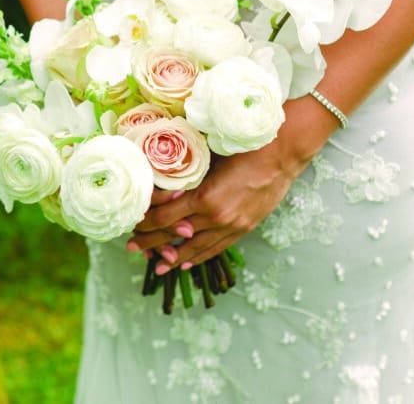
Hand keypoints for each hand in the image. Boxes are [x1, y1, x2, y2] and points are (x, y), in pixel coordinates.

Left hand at [126, 138, 310, 273]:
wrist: (282, 153)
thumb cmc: (242, 147)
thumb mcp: (207, 158)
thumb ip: (185, 176)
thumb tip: (160, 184)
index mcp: (204, 198)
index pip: (164, 218)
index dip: (145, 223)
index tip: (130, 224)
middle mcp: (217, 217)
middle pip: (175, 236)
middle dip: (151, 243)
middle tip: (131, 249)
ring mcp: (232, 225)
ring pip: (196, 248)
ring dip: (174, 257)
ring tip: (156, 267)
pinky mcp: (244, 228)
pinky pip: (218, 248)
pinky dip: (201, 257)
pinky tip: (187, 264)